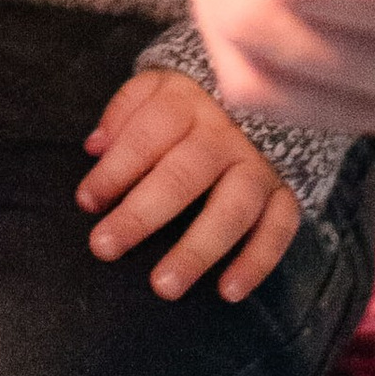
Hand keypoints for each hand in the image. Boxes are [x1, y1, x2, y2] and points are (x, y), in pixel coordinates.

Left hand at [76, 67, 299, 303]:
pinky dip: (257, 261)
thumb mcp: (159, 85)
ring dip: (198, 249)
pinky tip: (228, 291)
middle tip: (104, 248)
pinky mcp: (287, 190)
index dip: (114, 170)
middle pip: (184, 175)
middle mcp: (225, 134)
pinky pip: (279, 228)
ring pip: (233, 208)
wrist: (269, 83)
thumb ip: (125, 110)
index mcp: (187, 103)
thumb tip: (94, 146)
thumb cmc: (195, 99)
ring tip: (164, 285)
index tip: (86, 202)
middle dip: (141, 215)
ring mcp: (260, 164)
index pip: (146, 137)